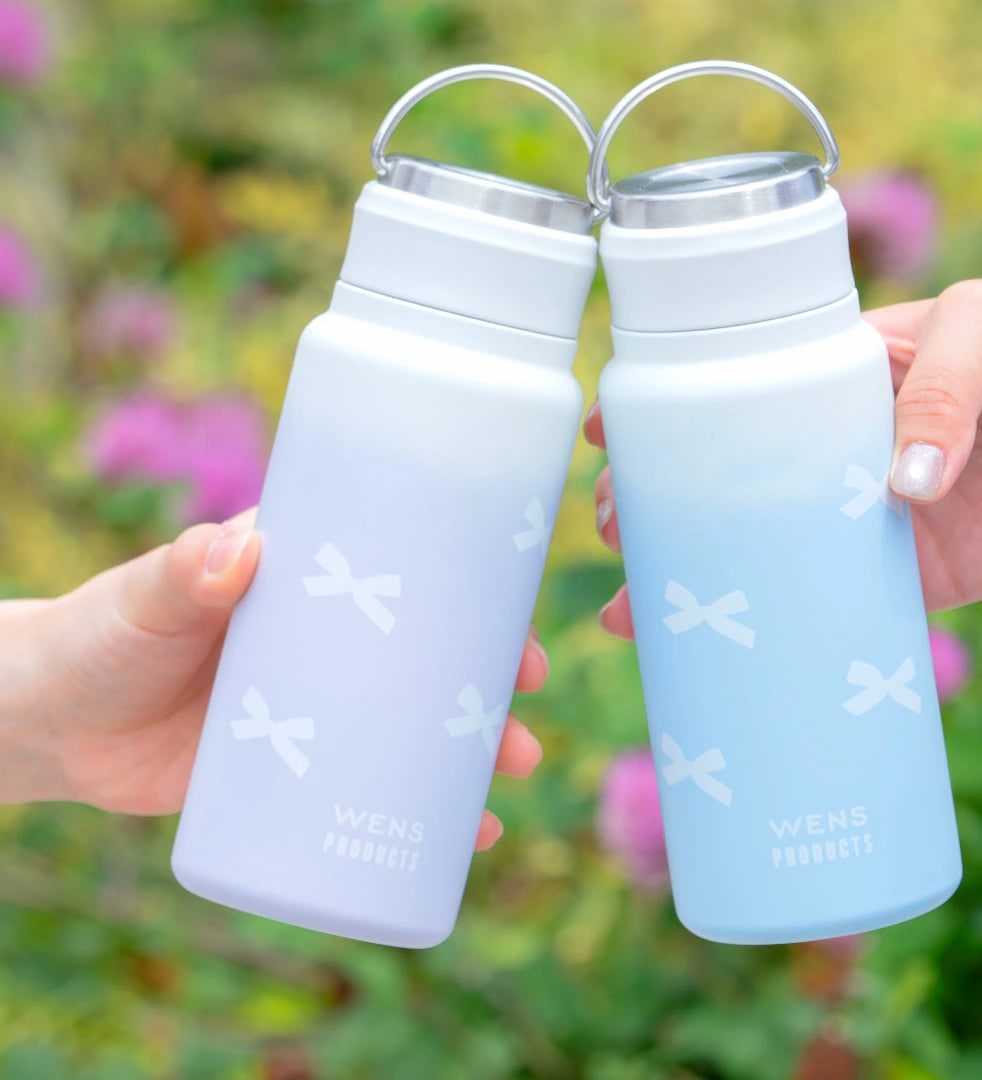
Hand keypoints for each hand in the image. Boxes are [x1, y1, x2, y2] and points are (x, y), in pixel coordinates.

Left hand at [0, 512, 546, 848]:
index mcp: (310, 582)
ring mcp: (317, 705)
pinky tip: (460, 833)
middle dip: (488, 677)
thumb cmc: (103, 637)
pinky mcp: (297, 765)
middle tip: (525, 702)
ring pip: (413, 721)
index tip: (515, 619)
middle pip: (429, 653)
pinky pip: (373, 783)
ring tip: (509, 772)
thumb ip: (186, 573)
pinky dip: (420, 807)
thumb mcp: (148, 599)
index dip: (471, 594)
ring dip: (469, 746)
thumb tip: (241, 551)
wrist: (53, 729)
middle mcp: (326, 640)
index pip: (408, 574)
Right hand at [589, 277, 981, 624]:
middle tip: (617, 542)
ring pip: (767, 557)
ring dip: (702, 584)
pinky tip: (735, 657)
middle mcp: (837, 453)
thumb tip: (898, 489)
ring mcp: (871, 517)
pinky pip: (841, 609)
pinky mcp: (920, 575)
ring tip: (636, 617)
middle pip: (729, 488)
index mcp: (836, 380)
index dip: (662, 421)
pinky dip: (789, 633)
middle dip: (662, 514)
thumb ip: (938, 389)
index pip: (729, 399)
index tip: (605, 442)